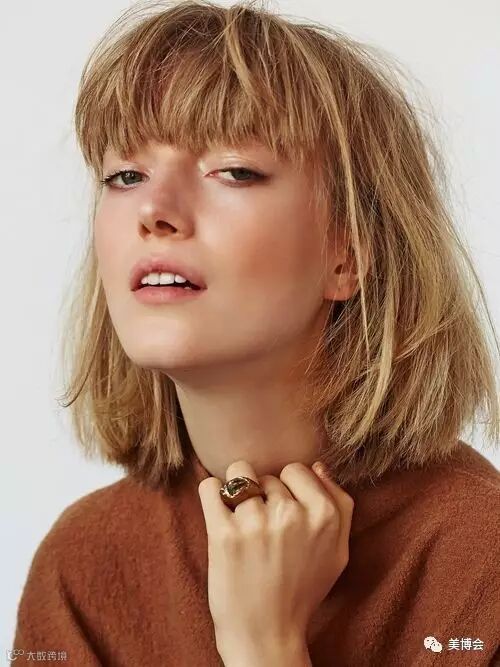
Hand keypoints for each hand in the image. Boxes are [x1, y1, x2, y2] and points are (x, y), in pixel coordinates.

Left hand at [197, 458, 354, 657]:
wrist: (267, 635)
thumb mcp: (338, 551)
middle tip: (264, 530)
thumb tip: (319, 466)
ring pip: (238, 474)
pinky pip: (209, 487)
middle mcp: (292, 515)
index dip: (288, 489)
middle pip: (267, 475)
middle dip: (263, 496)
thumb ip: (339, 504)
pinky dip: (210, 494)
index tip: (283, 513)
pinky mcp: (223, 533)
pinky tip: (218, 512)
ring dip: (236, 493)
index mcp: (325, 515)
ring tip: (240, 521)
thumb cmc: (302, 591)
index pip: (296, 470)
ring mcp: (256, 523)